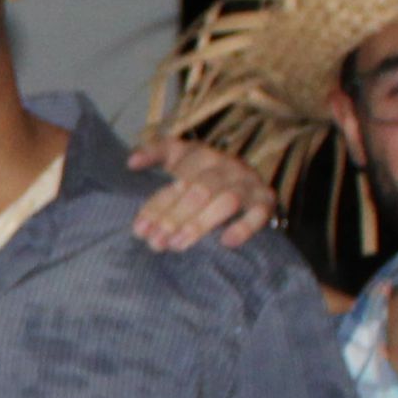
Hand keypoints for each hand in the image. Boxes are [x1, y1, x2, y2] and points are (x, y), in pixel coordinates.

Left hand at [126, 132, 278, 254]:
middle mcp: (226, 167)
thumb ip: (156, 153)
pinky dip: (244, 227)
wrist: (246, 178)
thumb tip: (131, 161)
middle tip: (156, 242)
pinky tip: (226, 242)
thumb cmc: (203, 172)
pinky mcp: (266, 201)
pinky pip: (259, 214)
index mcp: (203, 155)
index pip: (176, 181)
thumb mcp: (180, 157)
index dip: (157, 206)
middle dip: (174, 217)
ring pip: (226, 201)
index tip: (139, 230)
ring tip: (178, 245)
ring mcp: (248, 183)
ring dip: (200, 224)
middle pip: (198, 190)